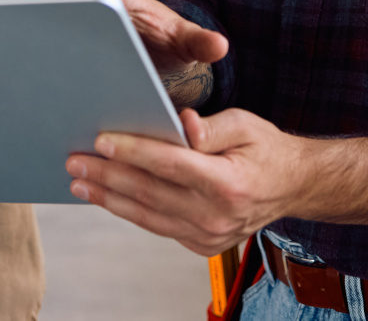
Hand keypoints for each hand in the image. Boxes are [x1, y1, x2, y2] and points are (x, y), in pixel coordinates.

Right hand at [1, 0, 226, 75]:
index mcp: (123, 2)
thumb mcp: (185, 44)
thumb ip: (199, 43)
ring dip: (19, 10)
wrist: (153, 56)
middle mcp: (93, 5)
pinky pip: (38, 36)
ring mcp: (73, 22)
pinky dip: (17, 39)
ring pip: (44, 11)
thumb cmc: (167, 44)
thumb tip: (218, 45)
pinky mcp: (60, 40)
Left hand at [67, 107, 310, 256]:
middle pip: (150, 193)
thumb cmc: (266, 150)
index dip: (133, 151)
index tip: (102, 140)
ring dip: (109, 198)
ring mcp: (209, 236)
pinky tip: (109, 196)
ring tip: (80, 181)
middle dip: (107, 175)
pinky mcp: (202, 245)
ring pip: (148, 216)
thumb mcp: (246, 125)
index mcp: (227, 183)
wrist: (293, 187)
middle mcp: (216, 216)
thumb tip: (181, 123)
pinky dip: (131, 211)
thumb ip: (211, 127)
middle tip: (75, 160)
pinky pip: (158, 227)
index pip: (169, 164)